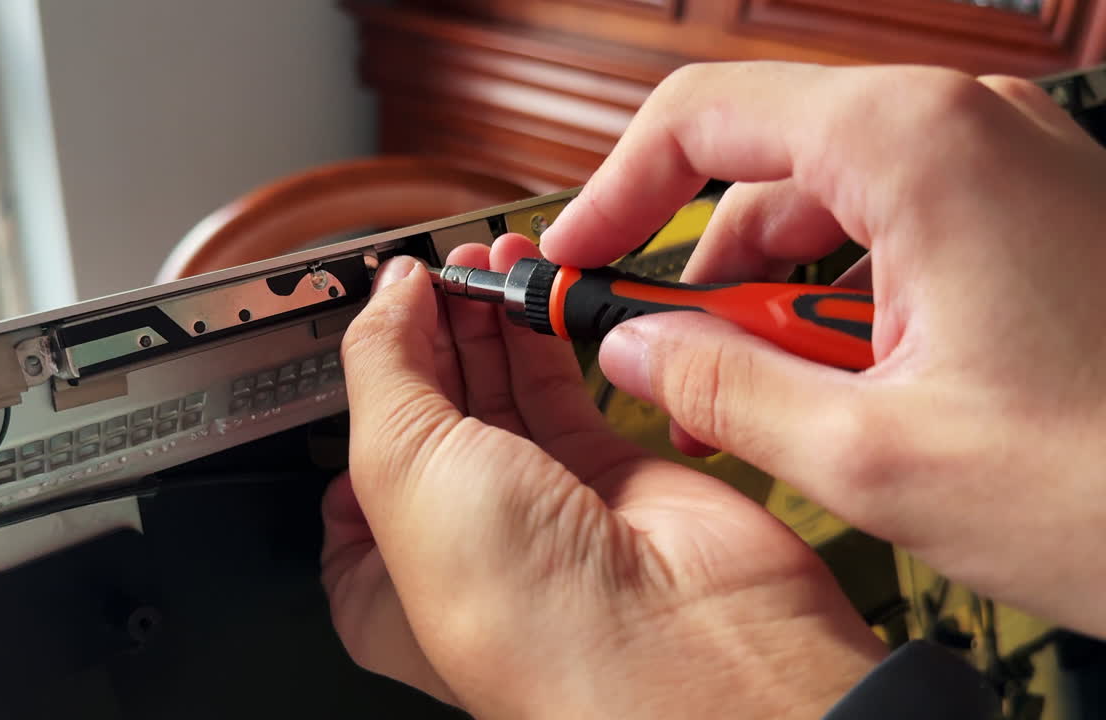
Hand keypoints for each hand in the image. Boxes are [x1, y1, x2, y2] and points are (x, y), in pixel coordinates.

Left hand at [322, 234, 885, 717]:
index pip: (352, 447)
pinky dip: (546, 334)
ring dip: (487, 318)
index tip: (376, 302)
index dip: (362, 369)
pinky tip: (531, 290)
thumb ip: (383, 364)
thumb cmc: (521, 608)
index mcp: (381, 569)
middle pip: (429, 405)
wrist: (671, 643)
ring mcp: (535, 503)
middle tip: (439, 267)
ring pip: (499, 389)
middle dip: (429, 326)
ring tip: (483, 261)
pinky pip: (564, 387)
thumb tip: (388, 293)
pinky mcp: (606, 473)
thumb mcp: (399, 465)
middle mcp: (459, 536)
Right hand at [540, 62, 1105, 637]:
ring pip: (822, 204)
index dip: (613, 192)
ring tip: (770, 403)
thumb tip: (636, 351)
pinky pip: (890, 233)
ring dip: (770, 300)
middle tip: (664, 361)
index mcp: (918, 147)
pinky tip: (848, 389)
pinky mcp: (1028, 218)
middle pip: (759, 164)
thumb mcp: (876, 457)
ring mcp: (1005, 169)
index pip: (702, 119)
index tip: (574, 259)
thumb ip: (722, 391)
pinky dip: (838, 303)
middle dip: (697, 267)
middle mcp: (965, 131)